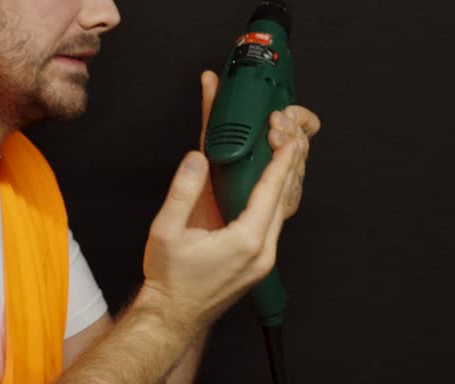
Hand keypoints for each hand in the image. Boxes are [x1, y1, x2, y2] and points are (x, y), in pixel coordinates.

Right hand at [140, 113, 305, 333]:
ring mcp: (263, 260)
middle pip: (282, 200)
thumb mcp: (166, 231)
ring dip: (282, 184)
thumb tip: (196, 160)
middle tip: (289, 138)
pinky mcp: (258, 263)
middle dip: (287, 167)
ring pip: (280, 213)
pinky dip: (272, 201)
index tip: (289, 142)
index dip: (280, 163)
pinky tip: (268, 187)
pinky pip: (272, 225)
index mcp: (244, 242)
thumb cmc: (169, 280)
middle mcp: (261, 252)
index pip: (269, 193)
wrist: (173, 316)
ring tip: (283, 156)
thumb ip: (182, 192)